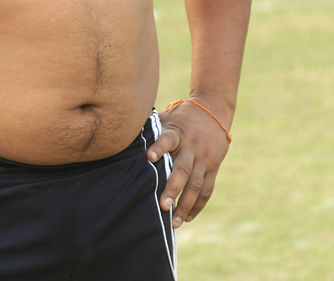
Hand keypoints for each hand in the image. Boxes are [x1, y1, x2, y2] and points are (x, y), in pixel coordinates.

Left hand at [147, 101, 231, 227]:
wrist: (214, 111)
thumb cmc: (180, 118)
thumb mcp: (166, 118)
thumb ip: (149, 128)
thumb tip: (120, 135)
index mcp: (177, 133)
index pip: (168, 139)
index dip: (158, 147)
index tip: (148, 157)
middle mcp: (192, 147)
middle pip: (183, 170)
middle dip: (173, 189)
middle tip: (163, 206)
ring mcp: (204, 159)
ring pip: (196, 185)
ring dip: (185, 204)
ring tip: (174, 222)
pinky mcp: (213, 167)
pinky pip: (207, 189)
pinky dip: (198, 205)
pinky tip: (187, 218)